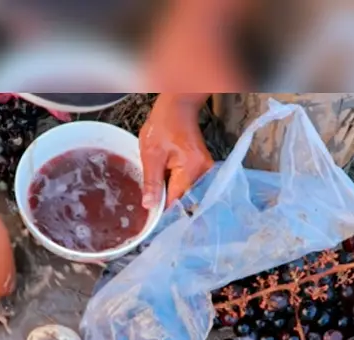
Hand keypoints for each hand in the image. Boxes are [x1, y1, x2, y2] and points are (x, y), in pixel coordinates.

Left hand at [140, 93, 213, 208]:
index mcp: (192, 169)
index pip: (176, 201)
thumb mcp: (151, 154)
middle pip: (183, 198)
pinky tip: (164, 183)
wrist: (178, 107)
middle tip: (148, 209)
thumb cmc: (164, 125)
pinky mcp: (202, 168)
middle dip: (166, 203)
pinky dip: (175, 185)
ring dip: (170, 194)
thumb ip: (151, 182)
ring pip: (185, 192)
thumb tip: (149, 206)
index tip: (149, 218)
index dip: (161, 211)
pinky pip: (187, 184)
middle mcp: (203, 172)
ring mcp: (205, 170)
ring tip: (155, 192)